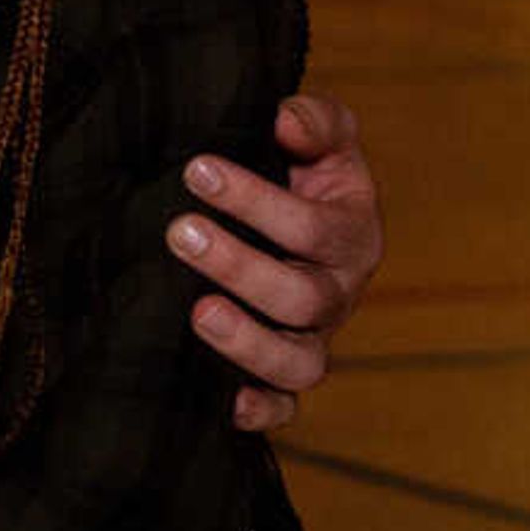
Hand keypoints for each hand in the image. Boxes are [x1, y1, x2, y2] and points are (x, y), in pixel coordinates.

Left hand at [167, 92, 383, 432]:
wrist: (286, 216)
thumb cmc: (297, 170)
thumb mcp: (318, 138)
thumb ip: (314, 122)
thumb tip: (286, 119)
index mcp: (350, 234)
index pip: (313, 227)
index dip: (257, 201)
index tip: (197, 170)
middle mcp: (336, 293)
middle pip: (301, 297)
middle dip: (239, 265)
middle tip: (180, 232)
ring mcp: (311, 338)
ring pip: (298, 363)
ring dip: (247, 342)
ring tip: (197, 311)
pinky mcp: (283, 375)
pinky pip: (284, 408)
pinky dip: (261, 411)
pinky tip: (226, 403)